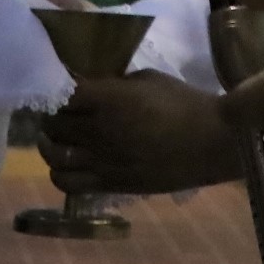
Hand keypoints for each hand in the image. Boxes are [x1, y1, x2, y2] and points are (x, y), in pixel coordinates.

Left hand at [39, 71, 246, 196]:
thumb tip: (90, 85)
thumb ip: (114, 83)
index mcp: (109, 100)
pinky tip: (69, 162)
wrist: (212, 142)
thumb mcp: (148, 79)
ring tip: (60, 136)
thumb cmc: (184, 103)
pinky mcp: (109, 184)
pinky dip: (60, 171)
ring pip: (53, 153)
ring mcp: (102, 162)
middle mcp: (99, 131)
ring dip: (51, 142)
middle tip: (62, 109)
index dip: (56, 88)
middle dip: (53, 113)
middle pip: (54, 123)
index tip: (61, 84)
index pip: (62, 93)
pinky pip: (66, 182)